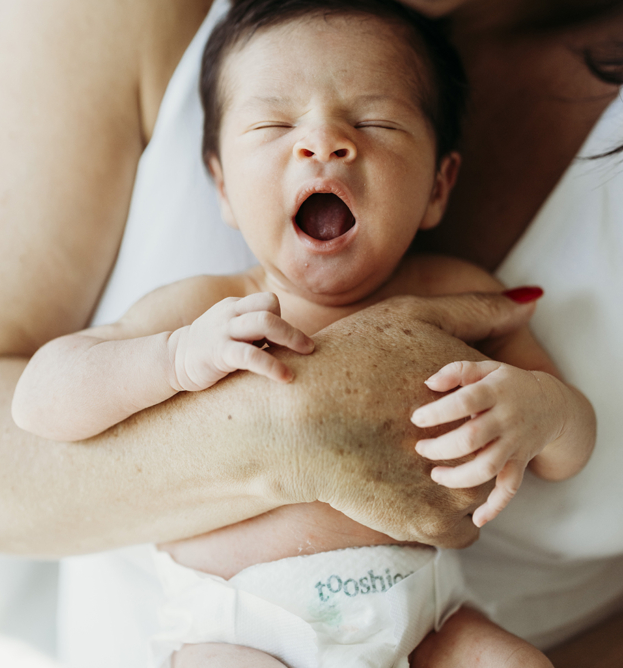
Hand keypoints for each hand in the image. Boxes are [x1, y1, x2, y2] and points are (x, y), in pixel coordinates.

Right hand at [167, 292, 313, 390]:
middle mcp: (230, 312)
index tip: (288, 342)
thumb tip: (292, 340)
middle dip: (293, 329)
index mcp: (235, 305)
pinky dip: (271, 365)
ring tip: (305, 357)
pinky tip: (284, 377)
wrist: (173, 360)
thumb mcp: (232, 329)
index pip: (268, 300)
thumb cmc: (211, 348)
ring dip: (290, 338)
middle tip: (310, 348)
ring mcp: (223, 331)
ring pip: (264, 322)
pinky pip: (250, 355)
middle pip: (270, 307)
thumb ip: (255, 329)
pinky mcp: (218, 353)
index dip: (282, 318)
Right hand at [255, 290, 536, 548]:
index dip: (466, 401)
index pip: (498, 402)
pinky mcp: (433, 524)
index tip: (427, 399)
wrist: (298, 416)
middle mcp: (478, 440)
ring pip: (482, 488)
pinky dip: (446, 515)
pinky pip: (465, 528)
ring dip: (459, 479)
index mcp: (479, 392)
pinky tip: (415, 491)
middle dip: (469, 441)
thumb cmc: (351, 356)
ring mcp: (458, 487)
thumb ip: (474, 310)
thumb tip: (530, 299)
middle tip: (419, 434)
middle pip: (493, 445)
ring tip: (415, 464)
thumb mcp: (412, 314)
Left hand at [411, 360, 559, 525]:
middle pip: (472, 438)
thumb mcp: (487, 368)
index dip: (439, 412)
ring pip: (488, 467)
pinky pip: (510, 489)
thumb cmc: (507, 384)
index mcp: (496, 392)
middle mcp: (507, 419)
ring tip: (435, 475)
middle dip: (442, 448)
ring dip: (459, 477)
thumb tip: (428, 383)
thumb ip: (457, 371)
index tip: (416, 418)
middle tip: (420, 449)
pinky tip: (477, 519)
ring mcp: (515, 444)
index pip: (465, 401)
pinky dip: (496, 507)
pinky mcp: (521, 463)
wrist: (552, 405)